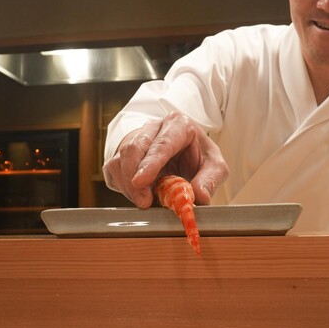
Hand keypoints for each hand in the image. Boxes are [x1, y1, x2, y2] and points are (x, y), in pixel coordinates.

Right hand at [102, 111, 228, 207]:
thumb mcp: (215, 166)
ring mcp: (135, 138)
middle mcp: (154, 127)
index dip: (150, 163)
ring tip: (145, 201)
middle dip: (134, 178)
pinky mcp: (122, 152)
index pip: (162, 143)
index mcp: (179, 125)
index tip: (141, 181)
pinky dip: (122, 186)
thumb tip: (199, 197)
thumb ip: (210, 181)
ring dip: (128, 185)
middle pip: (134, 148)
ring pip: (120, 159)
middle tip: (143, 202)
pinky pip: (113, 169)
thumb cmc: (199, 157)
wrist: (184, 153)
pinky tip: (137, 194)